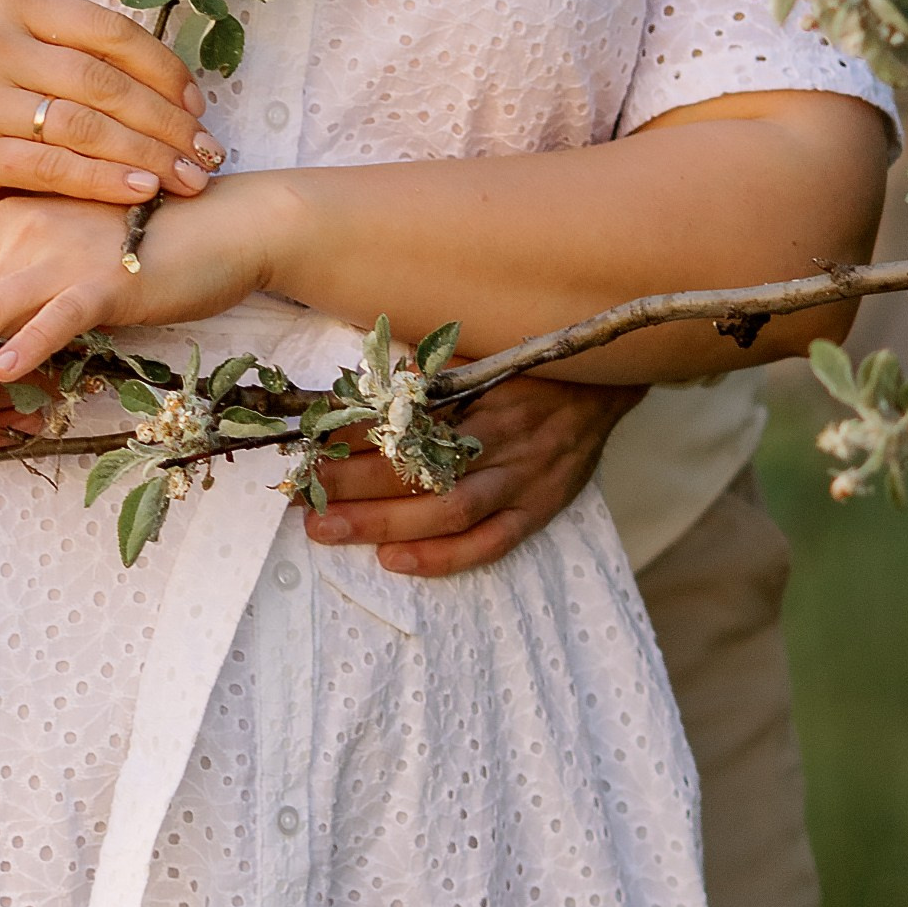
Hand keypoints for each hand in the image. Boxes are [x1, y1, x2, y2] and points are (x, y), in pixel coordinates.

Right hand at [0, 0, 222, 217]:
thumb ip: (53, 50)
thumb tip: (146, 82)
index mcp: (11, 4)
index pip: (108, 29)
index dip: (162, 67)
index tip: (198, 103)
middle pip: (107, 80)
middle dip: (168, 119)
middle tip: (209, 150)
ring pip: (87, 124)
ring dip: (148, 154)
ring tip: (189, 178)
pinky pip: (53, 165)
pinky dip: (104, 179)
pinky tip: (140, 191)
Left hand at [0, 181, 279, 466]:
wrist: (230, 224)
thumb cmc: (152, 247)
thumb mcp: (71, 261)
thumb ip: (30, 296)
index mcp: (7, 220)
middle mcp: (21, 227)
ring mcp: (61, 251)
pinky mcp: (105, 279)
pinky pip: (53, 317)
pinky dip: (24, 348)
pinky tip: (5, 377)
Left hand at [305, 374, 640, 576]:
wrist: (607, 374)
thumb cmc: (528, 357)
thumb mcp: (478, 346)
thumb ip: (425, 364)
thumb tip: (358, 380)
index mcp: (483, 388)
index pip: (406, 417)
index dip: (352, 434)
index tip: (305, 444)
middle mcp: (503, 434)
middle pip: (420, 467)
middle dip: (353, 483)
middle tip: (301, 494)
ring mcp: (524, 476)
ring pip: (448, 510)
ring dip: (383, 522)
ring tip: (326, 529)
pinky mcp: (540, 507)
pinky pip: (490, 542)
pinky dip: (442, 557)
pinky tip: (394, 560)